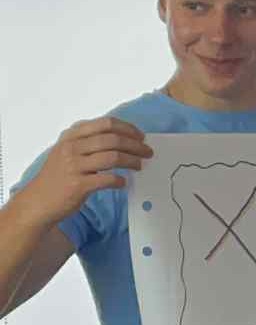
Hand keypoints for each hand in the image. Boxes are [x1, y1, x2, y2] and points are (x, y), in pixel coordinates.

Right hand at [19, 119, 152, 225]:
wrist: (39, 200)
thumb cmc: (58, 176)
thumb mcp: (67, 151)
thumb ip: (87, 142)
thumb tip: (119, 139)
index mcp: (72, 136)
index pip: (105, 124)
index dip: (127, 128)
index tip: (140, 136)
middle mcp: (72, 147)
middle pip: (112, 139)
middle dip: (135, 145)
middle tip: (147, 152)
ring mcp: (74, 166)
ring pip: (112, 157)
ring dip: (131, 161)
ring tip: (140, 165)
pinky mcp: (78, 185)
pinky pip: (107, 179)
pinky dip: (119, 180)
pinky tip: (124, 183)